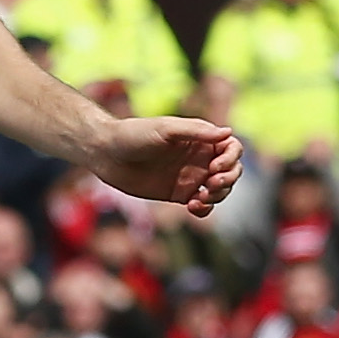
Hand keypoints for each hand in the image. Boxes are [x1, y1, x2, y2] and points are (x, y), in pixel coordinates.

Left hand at [92, 114, 244, 216]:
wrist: (106, 154)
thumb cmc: (133, 134)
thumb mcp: (165, 129)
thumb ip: (196, 131)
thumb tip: (228, 132)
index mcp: (200, 138)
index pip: (232, 148)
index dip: (231, 158)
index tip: (214, 166)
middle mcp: (199, 157)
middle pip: (232, 170)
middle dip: (228, 179)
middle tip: (210, 184)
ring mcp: (191, 177)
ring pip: (221, 190)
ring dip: (219, 196)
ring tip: (199, 198)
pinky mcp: (179, 194)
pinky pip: (203, 205)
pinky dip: (206, 209)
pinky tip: (193, 206)